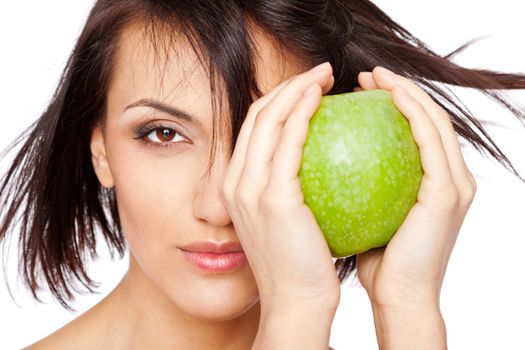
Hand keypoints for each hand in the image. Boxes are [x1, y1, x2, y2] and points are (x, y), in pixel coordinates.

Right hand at [220, 62, 339, 310]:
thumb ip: (290, 188)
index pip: (254, 128)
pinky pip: (287, 142)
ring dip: (295, 89)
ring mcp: (249, 189)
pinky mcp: (272, 198)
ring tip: (323, 75)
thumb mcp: (287, 220)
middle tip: (320, 71)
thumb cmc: (300, 263)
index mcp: (236, 185)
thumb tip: (317, 160)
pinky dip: (301, 114)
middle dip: (287, 84)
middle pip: (256, 115)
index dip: (279, 100)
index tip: (309, 86)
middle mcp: (235, 182)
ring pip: (267, 120)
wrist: (296, 302)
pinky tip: (322, 99)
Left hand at [355, 67, 476, 310]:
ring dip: (405, 92)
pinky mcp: (447, 194)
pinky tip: (384, 97)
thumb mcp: (366, 213)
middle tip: (366, 74)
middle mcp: (450, 178)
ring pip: (434, 121)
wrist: (398, 297)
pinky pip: (428, 141)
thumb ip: (360, 185)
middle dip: (400, 88)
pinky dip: (410, 113)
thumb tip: (326, 159)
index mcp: (432, 183)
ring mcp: (454, 184)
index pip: (414, 131)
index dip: (392, 103)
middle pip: (428, 118)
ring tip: (375, 76)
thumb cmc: (375, 259)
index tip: (360, 90)